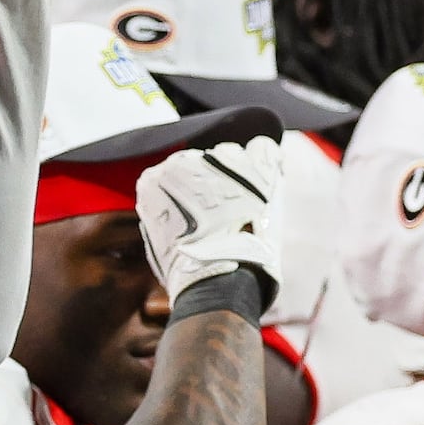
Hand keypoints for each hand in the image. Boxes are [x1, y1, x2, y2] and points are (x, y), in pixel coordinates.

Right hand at [140, 130, 283, 299]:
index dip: (191, 189)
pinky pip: (263, 148)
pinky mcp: (255, 168)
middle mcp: (183, 161)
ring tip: (248, 204)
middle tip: (227, 210)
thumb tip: (178, 210)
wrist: (219, 276)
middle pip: (203, 160)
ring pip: (232, 154)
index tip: (203, 207)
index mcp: (154, 179)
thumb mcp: (160, 240)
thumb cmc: (189, 269)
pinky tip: (269, 178)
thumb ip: (166, 214)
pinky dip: (266, 160)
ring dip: (239, 175)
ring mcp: (221, 162)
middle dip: (215, 181)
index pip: (175, 171)